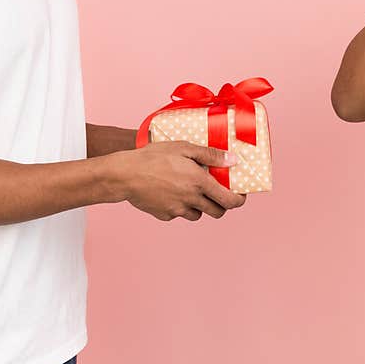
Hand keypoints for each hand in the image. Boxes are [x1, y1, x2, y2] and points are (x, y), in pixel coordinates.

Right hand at [114, 142, 245, 221]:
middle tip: (216, 192)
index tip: (239, 195)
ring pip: (198, 214)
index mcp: (200, 183)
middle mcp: (192, 200)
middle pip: (217, 212)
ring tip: (190, 189)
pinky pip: (179, 214)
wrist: (124, 174)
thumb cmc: (153, 157)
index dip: (239, 200)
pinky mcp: (165, 215)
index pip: (230, 201)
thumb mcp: (184, 148)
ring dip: (200, 205)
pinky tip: (171, 192)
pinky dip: (180, 206)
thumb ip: (211, 155)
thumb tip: (233, 160)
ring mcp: (178, 210)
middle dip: (221, 204)